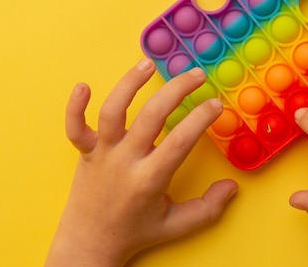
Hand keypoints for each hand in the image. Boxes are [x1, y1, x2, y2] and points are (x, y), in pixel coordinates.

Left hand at [46, 60, 237, 266]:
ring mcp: (102, 154)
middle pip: (151, 116)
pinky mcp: (85, 152)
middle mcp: (125, 161)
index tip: (216, 104)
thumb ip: (207, 208)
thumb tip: (232, 187)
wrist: (89, 243)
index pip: (180, 141)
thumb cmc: (134, 232)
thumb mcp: (176, 226)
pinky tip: (83, 86)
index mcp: (149, 179)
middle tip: (196, 75)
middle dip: (177, 90)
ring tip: (148, 65)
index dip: (200, 119)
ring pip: (113, 111)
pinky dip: (75, 107)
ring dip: (129, 84)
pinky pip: (75, 127)